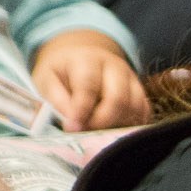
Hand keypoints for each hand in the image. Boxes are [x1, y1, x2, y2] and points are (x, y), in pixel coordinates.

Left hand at [30, 30, 148, 131]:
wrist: (80, 58)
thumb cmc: (61, 74)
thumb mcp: (46, 80)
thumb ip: (56, 100)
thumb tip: (73, 123)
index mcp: (87, 59)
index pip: (89, 84)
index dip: (81, 108)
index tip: (72, 127)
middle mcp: (114, 66)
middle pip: (118, 97)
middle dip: (102, 121)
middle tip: (86, 132)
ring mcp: (131, 78)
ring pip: (134, 106)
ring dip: (117, 124)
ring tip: (98, 131)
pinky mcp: (140, 91)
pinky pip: (144, 111)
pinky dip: (132, 124)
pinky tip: (115, 129)